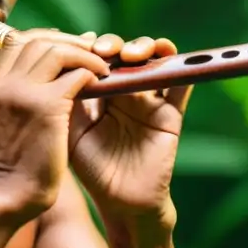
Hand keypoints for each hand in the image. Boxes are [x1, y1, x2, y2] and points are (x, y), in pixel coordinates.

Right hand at [0, 29, 109, 221]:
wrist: (11, 197)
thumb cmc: (15, 166)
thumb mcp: (5, 123)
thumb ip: (19, 96)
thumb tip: (48, 72)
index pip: (15, 41)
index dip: (46, 39)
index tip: (69, 46)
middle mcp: (2, 84)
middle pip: (36, 40)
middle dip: (69, 41)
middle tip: (92, 50)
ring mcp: (21, 93)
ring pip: (57, 50)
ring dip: (84, 54)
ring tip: (101, 67)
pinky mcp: (45, 106)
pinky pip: (76, 75)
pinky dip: (92, 73)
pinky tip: (103, 82)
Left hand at [67, 32, 192, 227]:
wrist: (122, 203)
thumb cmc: (93, 171)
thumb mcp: (72, 132)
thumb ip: (69, 100)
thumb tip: (65, 63)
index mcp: (100, 94)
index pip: (98, 60)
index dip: (92, 47)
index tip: (84, 45)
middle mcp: (126, 93)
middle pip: (125, 55)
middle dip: (116, 45)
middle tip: (104, 52)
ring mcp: (150, 101)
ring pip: (154, 62)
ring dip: (146, 49)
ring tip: (133, 55)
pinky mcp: (171, 114)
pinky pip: (181, 87)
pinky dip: (182, 69)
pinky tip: (171, 58)